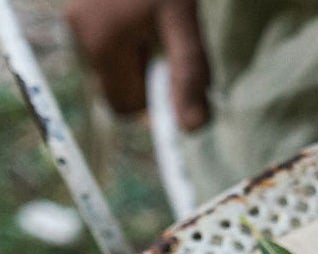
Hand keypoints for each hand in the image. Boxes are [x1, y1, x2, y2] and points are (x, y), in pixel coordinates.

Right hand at [66, 0, 208, 131]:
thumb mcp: (183, 24)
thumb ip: (189, 76)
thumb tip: (191, 128)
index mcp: (103, 44)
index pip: (124, 108)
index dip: (154, 104)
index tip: (174, 79)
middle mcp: (81, 35)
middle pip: (118, 88)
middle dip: (146, 79)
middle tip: (167, 46)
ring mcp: (77, 20)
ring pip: (114, 67)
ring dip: (140, 58)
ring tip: (154, 24)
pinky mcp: (82, 9)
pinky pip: (109, 45)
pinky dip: (130, 41)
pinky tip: (140, 14)